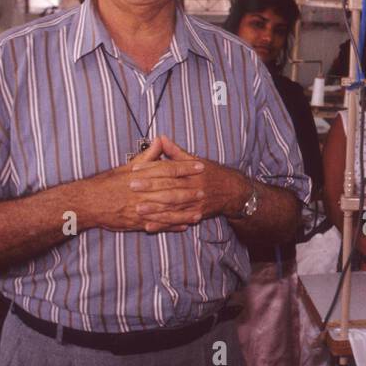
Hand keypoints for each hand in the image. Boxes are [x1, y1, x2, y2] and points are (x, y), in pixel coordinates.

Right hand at [75, 141, 205, 233]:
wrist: (88, 202)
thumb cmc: (107, 183)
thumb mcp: (127, 166)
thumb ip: (147, 156)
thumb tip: (160, 140)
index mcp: (141, 175)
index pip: (167, 169)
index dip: (185, 167)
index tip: (200, 166)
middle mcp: (142, 191)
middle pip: (170, 190)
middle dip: (189, 191)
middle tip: (204, 190)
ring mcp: (140, 208)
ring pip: (167, 210)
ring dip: (184, 211)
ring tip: (199, 212)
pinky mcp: (136, 222)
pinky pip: (158, 224)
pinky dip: (172, 226)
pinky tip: (184, 226)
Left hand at [127, 135, 250, 229]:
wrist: (234, 191)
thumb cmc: (212, 174)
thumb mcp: (196, 160)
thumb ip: (176, 152)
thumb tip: (161, 138)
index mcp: (192, 171)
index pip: (169, 168)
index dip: (151, 168)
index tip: (135, 169)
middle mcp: (194, 186)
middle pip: (169, 186)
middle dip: (150, 187)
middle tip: (132, 186)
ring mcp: (196, 202)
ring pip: (173, 205)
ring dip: (155, 208)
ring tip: (138, 209)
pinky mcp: (197, 214)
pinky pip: (178, 220)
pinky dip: (163, 225)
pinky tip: (150, 226)